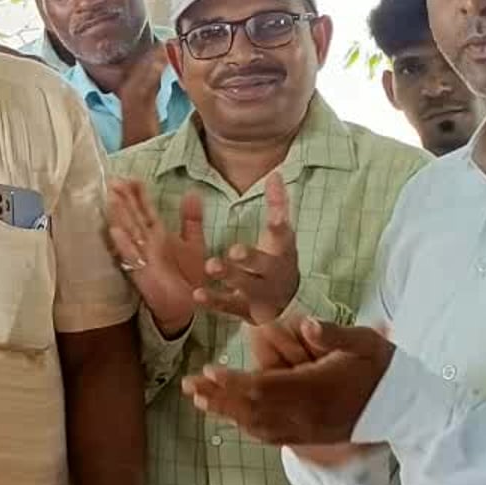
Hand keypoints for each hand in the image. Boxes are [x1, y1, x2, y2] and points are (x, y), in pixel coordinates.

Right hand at [107, 178, 206, 335]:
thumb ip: (192, 220)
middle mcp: (147, 242)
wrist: (189, 305)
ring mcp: (142, 257)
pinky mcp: (142, 273)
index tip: (130, 176)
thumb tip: (193, 192)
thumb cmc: (189, 276)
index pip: (145, 209)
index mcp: (158, 233)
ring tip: (111, 198)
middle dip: (124, 199)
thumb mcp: (194, 243)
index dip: (138, 193)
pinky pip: (131, 256)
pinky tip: (115, 231)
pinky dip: (123, 244)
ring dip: (119, 216)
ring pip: (129, 232)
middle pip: (133, 216)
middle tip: (114, 179)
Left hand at [181, 318, 395, 446]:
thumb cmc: (384, 369)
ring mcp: (306, 431)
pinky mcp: (309, 438)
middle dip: (218, 397)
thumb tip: (303, 322)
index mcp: (315, 389)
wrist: (406, 409)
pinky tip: (231, 418)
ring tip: (200, 400)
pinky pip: (270, 436)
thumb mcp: (365, 342)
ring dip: (226, 413)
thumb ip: (333, 334)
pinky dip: (246, 427)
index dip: (233, 381)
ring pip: (257, 426)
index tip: (208, 370)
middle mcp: (306, 415)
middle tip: (189, 386)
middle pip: (252, 410)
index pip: (264, 387)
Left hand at [196, 174, 298, 323]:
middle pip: (262, 264)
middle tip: (234, 251)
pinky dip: (213, 301)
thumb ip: (278, 205)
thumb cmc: (278, 260)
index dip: (279, 223)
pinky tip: (197, 294)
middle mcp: (273, 272)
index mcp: (282, 250)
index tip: (274, 215)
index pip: (282, 234)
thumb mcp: (281, 235)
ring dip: (229, 275)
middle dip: (250, 257)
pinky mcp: (246, 310)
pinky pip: (228, 306)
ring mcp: (260, 293)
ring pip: (245, 285)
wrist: (288, 306)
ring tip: (211, 265)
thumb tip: (275, 173)